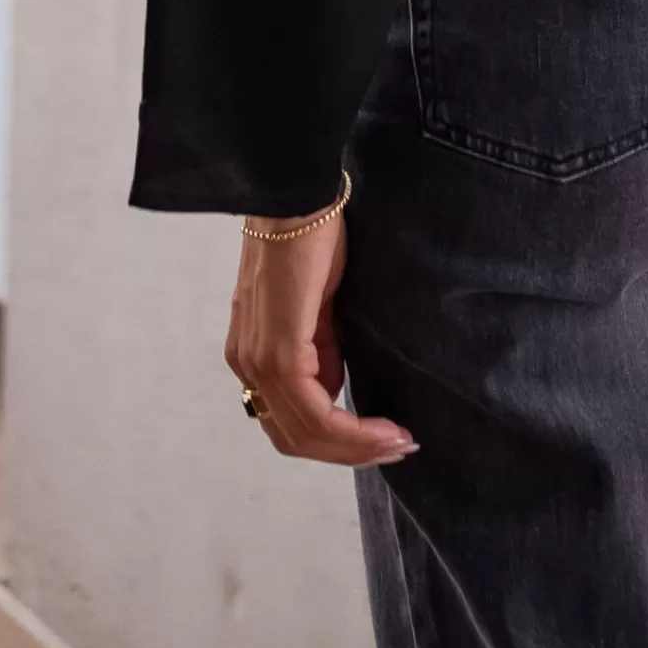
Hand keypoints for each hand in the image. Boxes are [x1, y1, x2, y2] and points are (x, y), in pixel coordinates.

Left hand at [225, 208, 416, 467]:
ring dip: (357, 448)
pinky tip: (386, 428)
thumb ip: (320, 345)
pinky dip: (353, 430)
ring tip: (400, 442)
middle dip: (350, 453)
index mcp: (253, 352)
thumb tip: (335, 385)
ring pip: (305, 434)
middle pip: (295, 439)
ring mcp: (258, 361)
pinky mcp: (279, 351)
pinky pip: (315, 412)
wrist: (296, 194)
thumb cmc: (311, 233)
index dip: (337, 441)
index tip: (386, 438)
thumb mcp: (318, 302)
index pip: (290, 422)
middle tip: (399, 448)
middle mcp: (247, 365)